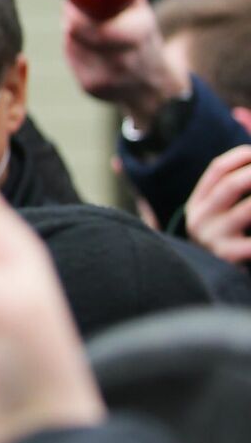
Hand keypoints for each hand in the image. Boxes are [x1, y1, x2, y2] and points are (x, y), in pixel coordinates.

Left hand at [61, 0, 187, 126]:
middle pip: (76, 32)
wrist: (154, 84)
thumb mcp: (141, 12)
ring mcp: (106, 77)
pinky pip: (72, 58)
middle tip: (72, 10)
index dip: (75, 12)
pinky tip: (88, 47)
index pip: (95, 24)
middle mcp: (123, 60)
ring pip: (71, 43)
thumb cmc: (144, 38)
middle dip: (71, 18)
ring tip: (86, 28)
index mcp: (138, 35)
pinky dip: (74, 48)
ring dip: (72, 32)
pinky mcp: (90, 88)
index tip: (71, 2)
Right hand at [183, 145, 250, 264]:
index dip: (242, 156)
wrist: (210, 286)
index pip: (217, 169)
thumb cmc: (227, 244)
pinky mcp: (229, 256)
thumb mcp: (218, 218)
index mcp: (196, 205)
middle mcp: (200, 219)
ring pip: (249, 209)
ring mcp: (212, 238)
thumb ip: (231, 194)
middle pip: (232, 184)